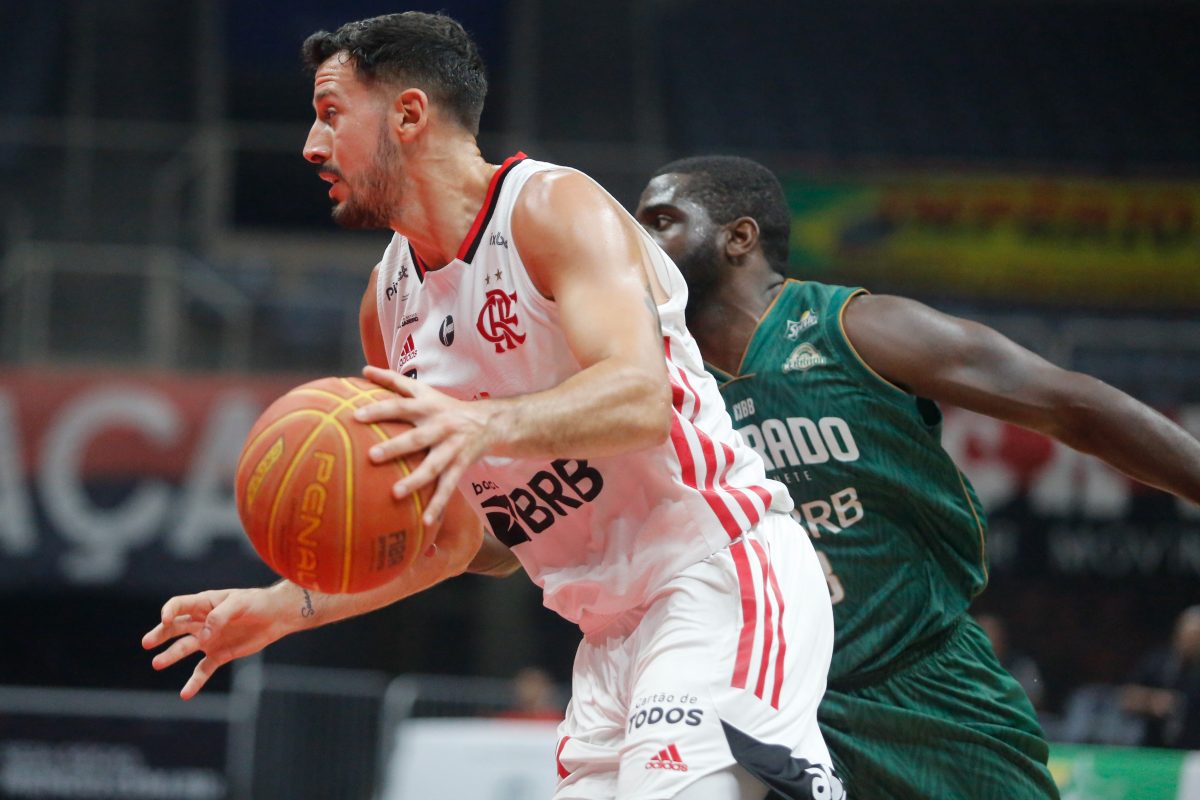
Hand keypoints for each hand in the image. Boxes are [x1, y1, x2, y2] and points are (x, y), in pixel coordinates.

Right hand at [141, 585, 294, 699]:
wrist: (276, 616)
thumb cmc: (257, 603)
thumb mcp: (239, 603)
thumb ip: (219, 617)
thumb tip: (203, 636)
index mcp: (204, 604)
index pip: (179, 605)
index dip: (170, 611)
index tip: (165, 619)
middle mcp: (201, 622)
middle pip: (175, 628)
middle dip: (160, 634)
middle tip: (146, 642)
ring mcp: (209, 639)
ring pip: (185, 648)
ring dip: (170, 656)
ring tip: (156, 663)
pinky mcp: (219, 654)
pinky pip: (203, 670)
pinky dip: (194, 682)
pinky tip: (185, 694)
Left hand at [356, 365, 493, 527]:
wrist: (490, 422)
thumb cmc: (446, 407)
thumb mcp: (424, 391)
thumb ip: (394, 381)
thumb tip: (363, 369)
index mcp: (428, 408)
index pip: (400, 406)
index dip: (379, 410)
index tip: (355, 416)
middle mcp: (441, 427)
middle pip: (417, 437)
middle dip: (396, 447)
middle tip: (372, 456)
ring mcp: (452, 448)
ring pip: (434, 466)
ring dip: (416, 480)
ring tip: (396, 493)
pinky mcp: (461, 466)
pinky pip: (448, 487)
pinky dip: (437, 504)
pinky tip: (424, 521)